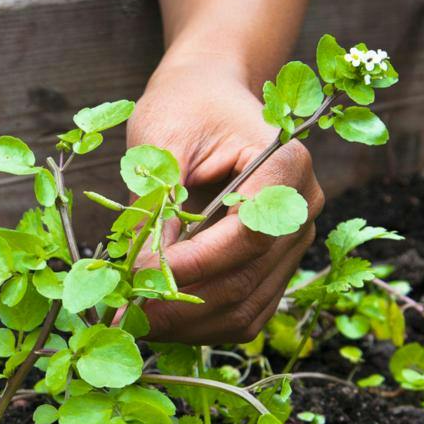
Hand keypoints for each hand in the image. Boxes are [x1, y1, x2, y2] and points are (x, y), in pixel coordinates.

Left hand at [128, 57, 322, 343]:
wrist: (210, 97)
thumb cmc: (186, 106)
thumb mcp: (162, 140)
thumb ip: (157, 201)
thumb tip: (140, 271)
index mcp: (286, 164)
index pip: (248, 234)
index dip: (196, 263)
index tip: (142, 273)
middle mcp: (301, 208)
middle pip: (247, 279)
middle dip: (181, 303)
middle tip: (122, 311)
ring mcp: (293, 242)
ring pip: (246, 307)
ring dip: (187, 324)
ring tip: (134, 320)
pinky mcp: (276, 266)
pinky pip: (245, 313)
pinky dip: (201, 325)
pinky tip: (159, 318)